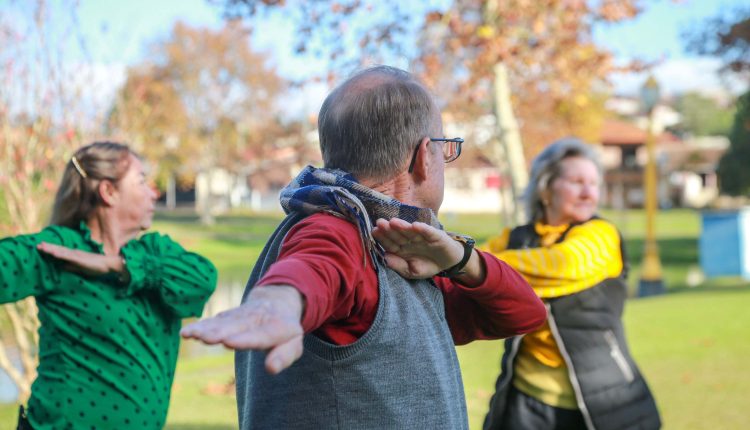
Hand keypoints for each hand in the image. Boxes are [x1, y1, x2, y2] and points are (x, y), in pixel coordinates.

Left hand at [37, 242, 122, 275]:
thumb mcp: (80, 268)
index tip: (41, 247)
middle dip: (48, 247)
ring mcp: (77, 255)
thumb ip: (71, 267)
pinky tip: (54, 253)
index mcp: (74, 255)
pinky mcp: (80, 259)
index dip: (50, 249)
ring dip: (51, 249)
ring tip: (42, 247)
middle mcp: (74, 253)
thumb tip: (61, 267)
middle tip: (37, 245)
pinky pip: (68, 256)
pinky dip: (61, 254)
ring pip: (61, 251)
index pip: (60, 252)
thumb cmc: (96, 267)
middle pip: (59, 249)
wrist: (108, 264)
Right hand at [180, 285, 304, 374]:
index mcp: (276, 327)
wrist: (277, 301)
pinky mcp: (229, 316)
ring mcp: (240, 315)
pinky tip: (185, 332)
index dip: (245, 339)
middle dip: (221, 331)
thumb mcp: (294, 344)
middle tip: (206, 338)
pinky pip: (214, 320)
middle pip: (237, 326)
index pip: (260, 335)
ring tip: (189, 335)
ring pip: (222, 322)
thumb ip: (284, 356)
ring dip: (205, 328)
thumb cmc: (286, 330)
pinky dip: (200, 325)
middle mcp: (256, 319)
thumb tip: (271, 369)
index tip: (228, 342)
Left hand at [371, 218, 463, 278]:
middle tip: (380, 222)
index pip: (389, 243)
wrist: (448, 263)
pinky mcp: (435, 235)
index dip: (382, 237)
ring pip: (410, 231)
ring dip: (402, 226)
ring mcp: (422, 237)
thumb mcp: (412, 271)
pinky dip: (423, 229)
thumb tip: (385, 258)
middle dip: (389, 229)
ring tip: (393, 222)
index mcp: (401, 248)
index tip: (374, 231)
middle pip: (397, 234)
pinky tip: (415, 225)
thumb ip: (399, 266)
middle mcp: (409, 240)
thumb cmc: (427, 265)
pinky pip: (428, 232)